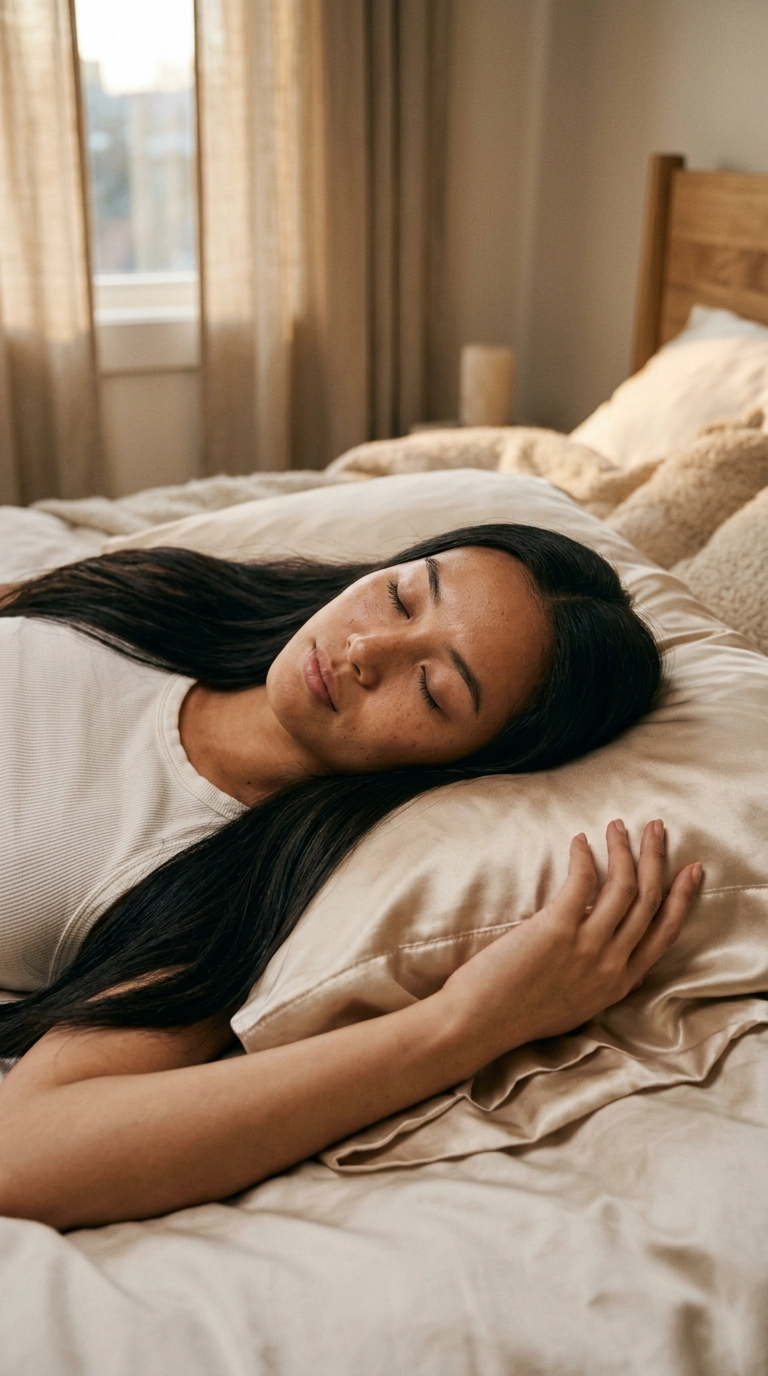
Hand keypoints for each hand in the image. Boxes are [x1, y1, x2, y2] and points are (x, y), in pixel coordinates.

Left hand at [440, 820, 701, 1071]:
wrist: (481, 1023)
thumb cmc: (517, 1013)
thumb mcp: (576, 1004)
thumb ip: (596, 975)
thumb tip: (600, 943)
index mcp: (619, 983)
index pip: (664, 933)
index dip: (682, 898)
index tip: (691, 870)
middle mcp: (612, 965)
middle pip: (649, 901)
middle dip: (657, 859)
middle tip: (657, 828)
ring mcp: (588, 947)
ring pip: (624, 886)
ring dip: (624, 849)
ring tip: (618, 826)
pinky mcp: (558, 929)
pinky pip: (584, 881)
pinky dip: (585, 856)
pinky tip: (580, 841)